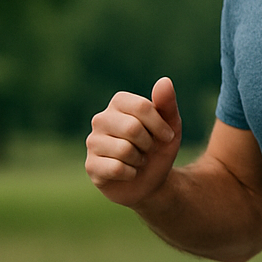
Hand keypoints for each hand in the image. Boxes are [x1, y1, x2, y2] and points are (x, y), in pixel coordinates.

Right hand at [85, 76, 182, 207]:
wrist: (153, 180)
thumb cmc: (159, 148)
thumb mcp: (171, 126)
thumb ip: (167, 104)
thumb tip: (165, 81)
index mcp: (119, 103)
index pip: (141, 107)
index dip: (160, 125)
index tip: (167, 136)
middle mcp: (101, 119)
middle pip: (132, 128)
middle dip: (149, 143)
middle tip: (148, 149)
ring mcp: (92, 142)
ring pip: (124, 149)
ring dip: (140, 160)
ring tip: (138, 160)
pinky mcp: (91, 165)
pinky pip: (116, 168)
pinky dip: (131, 173)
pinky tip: (129, 172)